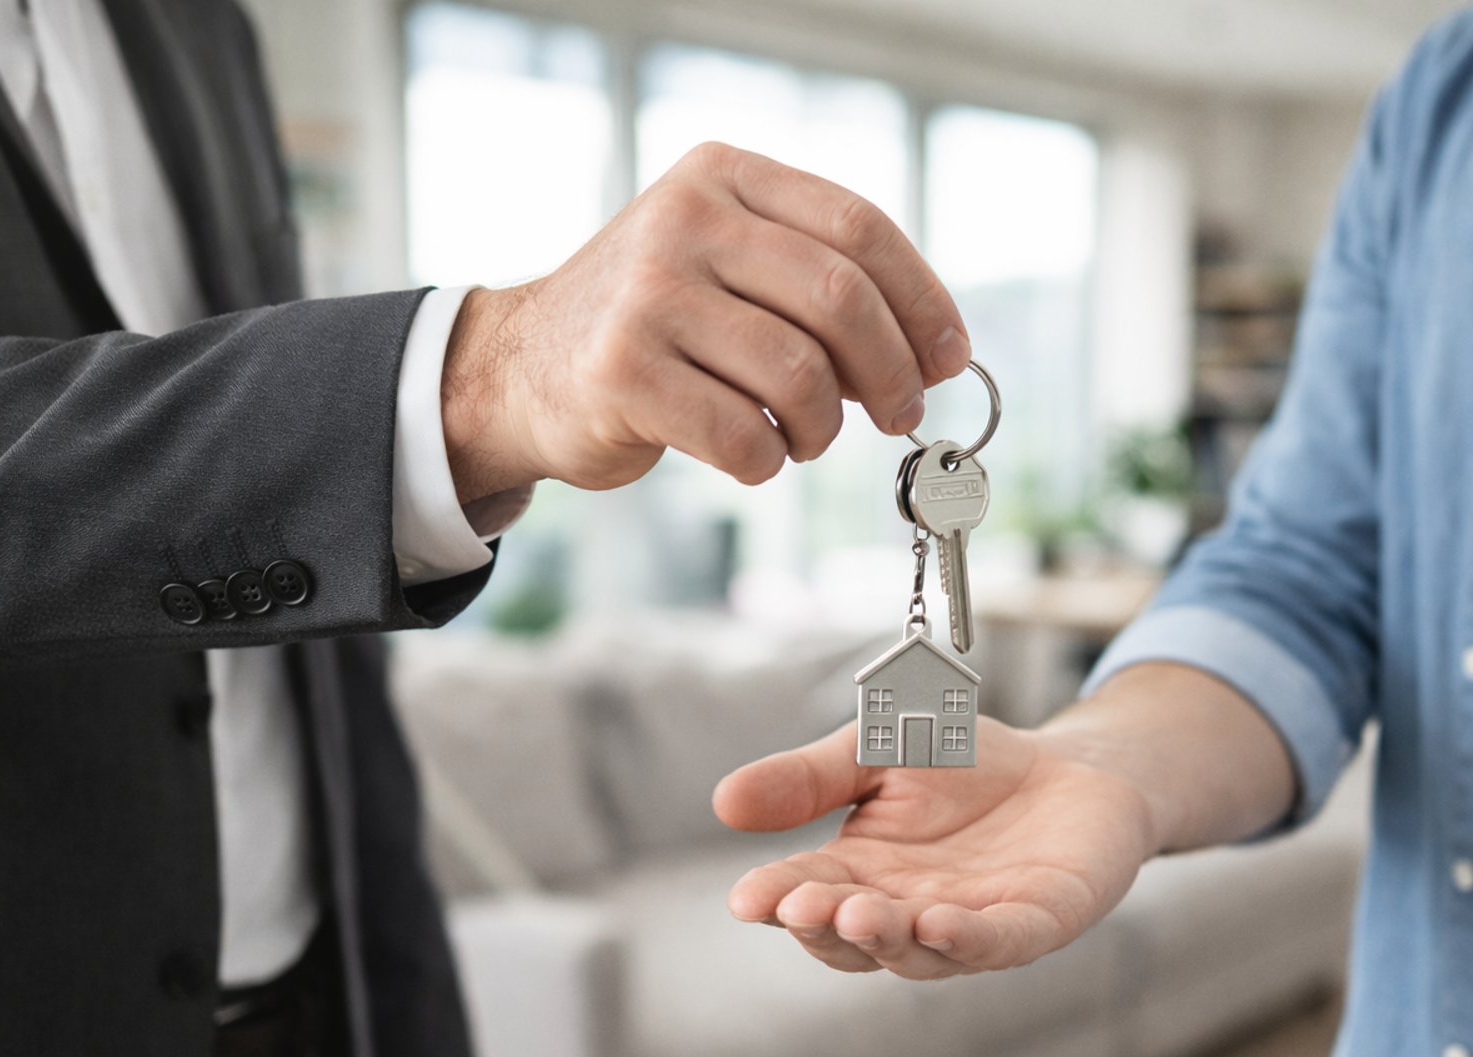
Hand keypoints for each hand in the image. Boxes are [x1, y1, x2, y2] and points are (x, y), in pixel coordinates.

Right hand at [440, 142, 970, 497]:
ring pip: (799, 375)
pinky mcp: (621, 373)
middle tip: (899, 414)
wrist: (523, 369)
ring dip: (823, 427)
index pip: (859, 226)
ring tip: (807, 438)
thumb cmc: (655, 325)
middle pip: (840, 300)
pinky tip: (753, 455)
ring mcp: (647, 295)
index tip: (949, 358)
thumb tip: (933, 351)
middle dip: (891, 373)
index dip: (921, 300)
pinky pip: (742, 435)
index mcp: (723, 177)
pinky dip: (767, 463)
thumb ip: (816, 282)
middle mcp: (684, 221)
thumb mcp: (728, 263)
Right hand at [717, 717, 1156, 977]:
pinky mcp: (1036, 923)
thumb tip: (721, 802)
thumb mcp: (873, 752)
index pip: (805, 897)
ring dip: (887, 939)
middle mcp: (907, 913)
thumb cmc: (966, 763)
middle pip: (853, 941)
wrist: (1071, 763)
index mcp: (860, 876)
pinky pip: (998, 943)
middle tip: (802, 907)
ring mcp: (970, 925)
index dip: (776, 901)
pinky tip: (941, 923)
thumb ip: (808, 779)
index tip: (747, 899)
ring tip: (859, 914)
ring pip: (918, 954)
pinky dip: (969, 939)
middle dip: (825, 927)